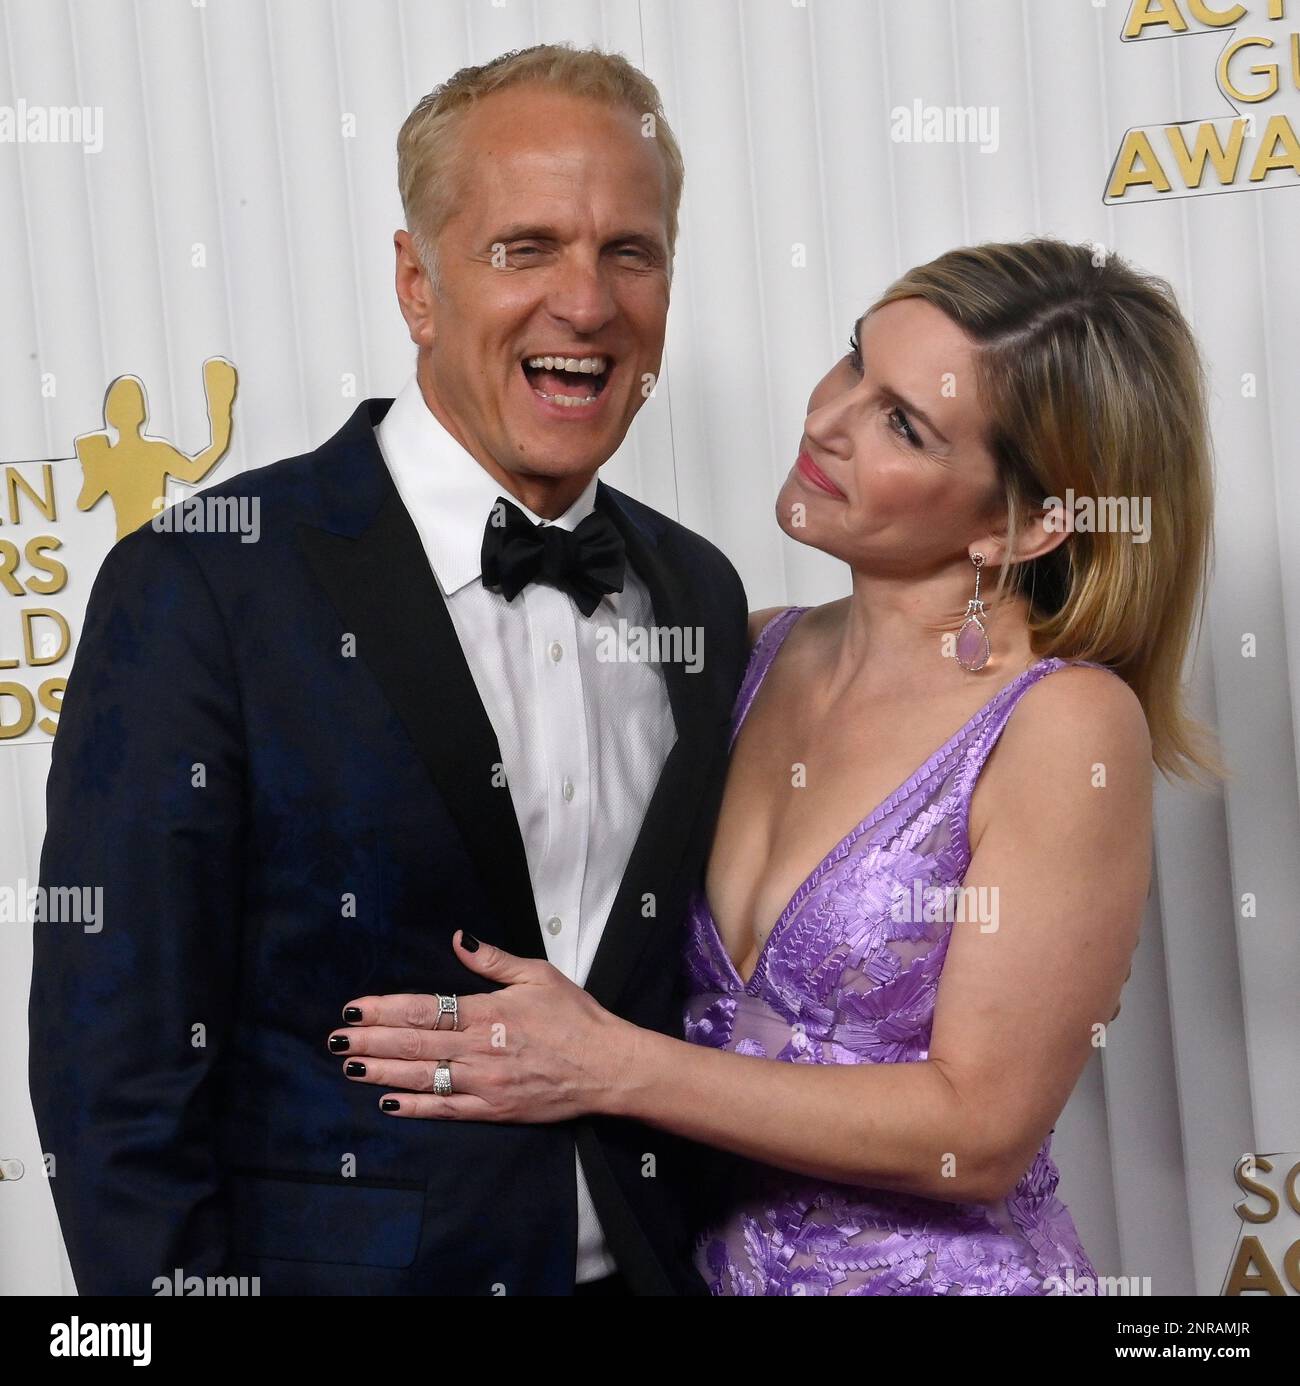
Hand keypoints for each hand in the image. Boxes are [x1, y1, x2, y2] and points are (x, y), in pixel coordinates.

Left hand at [328, 931, 636, 1121]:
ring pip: (421, 1076)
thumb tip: (459, 938)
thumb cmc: (576, 1017)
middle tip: (335, 1038)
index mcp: (488, 1012)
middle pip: (413, 1043)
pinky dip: (414, 1106)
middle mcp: (479, 1049)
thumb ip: (493, 960)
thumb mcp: (538, 975)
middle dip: (370, 1040)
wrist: (607, 1067)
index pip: (424, 1009)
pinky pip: (445, 1109)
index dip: (385, 1009)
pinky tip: (387, 1100)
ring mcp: (484, 1084)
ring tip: (349, 1065)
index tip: (355, 1007)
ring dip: (381, 1070)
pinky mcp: (493, 1110)